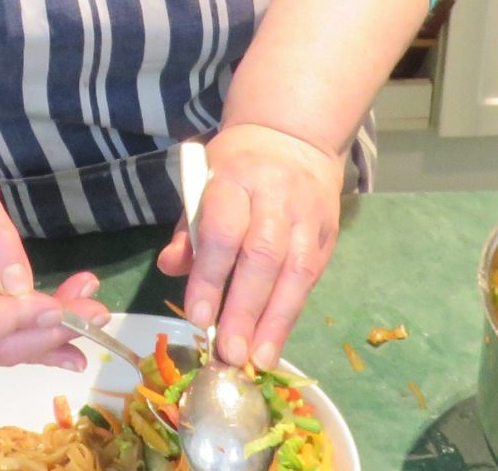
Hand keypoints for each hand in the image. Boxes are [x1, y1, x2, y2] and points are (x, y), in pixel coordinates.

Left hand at [155, 124, 344, 367]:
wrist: (294, 137)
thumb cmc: (237, 169)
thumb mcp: (202, 183)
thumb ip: (189, 229)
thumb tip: (170, 267)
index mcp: (236, 178)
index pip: (223, 230)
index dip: (210, 275)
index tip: (197, 316)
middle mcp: (277, 196)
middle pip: (263, 257)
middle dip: (245, 309)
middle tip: (229, 352)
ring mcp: (308, 215)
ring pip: (295, 272)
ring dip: (274, 321)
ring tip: (256, 360)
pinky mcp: (327, 234)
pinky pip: (310, 278)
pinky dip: (291, 314)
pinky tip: (274, 343)